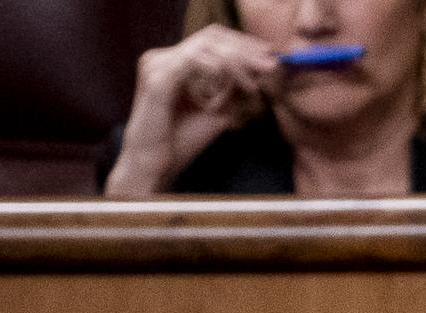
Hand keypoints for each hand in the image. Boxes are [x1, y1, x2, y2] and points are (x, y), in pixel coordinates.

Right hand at [106, 25, 286, 195]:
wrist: (154, 164)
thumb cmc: (181, 140)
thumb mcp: (217, 111)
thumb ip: (235, 89)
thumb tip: (263, 70)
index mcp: (173, 61)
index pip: (211, 39)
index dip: (242, 44)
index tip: (270, 56)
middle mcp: (162, 57)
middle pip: (210, 37)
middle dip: (244, 49)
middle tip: (270, 64)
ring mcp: (157, 64)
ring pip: (204, 47)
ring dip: (235, 62)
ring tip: (253, 84)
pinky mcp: (157, 78)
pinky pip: (193, 61)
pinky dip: (218, 71)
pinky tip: (233, 87)